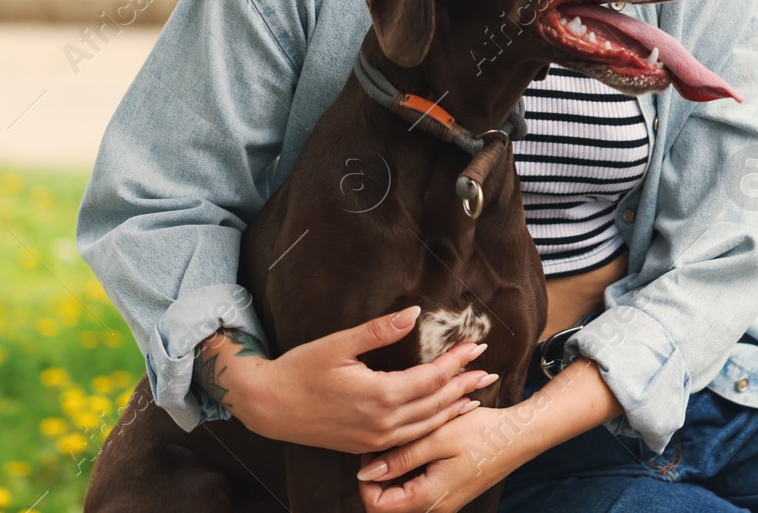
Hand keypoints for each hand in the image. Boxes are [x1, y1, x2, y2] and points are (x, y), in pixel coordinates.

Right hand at [208, 305, 499, 450]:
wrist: (268, 407)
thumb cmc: (299, 370)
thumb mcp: (338, 344)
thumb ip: (379, 330)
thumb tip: (414, 312)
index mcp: (380, 395)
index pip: (431, 377)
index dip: (457, 361)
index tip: (478, 345)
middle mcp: (383, 422)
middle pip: (436, 403)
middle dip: (464, 384)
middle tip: (490, 369)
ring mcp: (375, 438)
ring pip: (426, 424)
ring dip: (453, 408)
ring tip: (476, 394)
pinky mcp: (366, 445)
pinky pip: (410, 437)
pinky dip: (431, 425)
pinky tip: (440, 417)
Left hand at [356, 405, 528, 512]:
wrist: (519, 436)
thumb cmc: (482, 433)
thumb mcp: (437, 438)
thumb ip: (400, 458)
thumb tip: (365, 474)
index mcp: (427, 498)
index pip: (376, 506)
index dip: (367, 480)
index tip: (374, 450)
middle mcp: (434, 509)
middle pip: (386, 505)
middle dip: (378, 477)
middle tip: (386, 444)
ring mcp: (441, 503)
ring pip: (399, 498)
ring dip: (393, 474)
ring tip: (402, 443)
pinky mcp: (447, 494)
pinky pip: (415, 492)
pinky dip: (408, 473)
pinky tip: (416, 449)